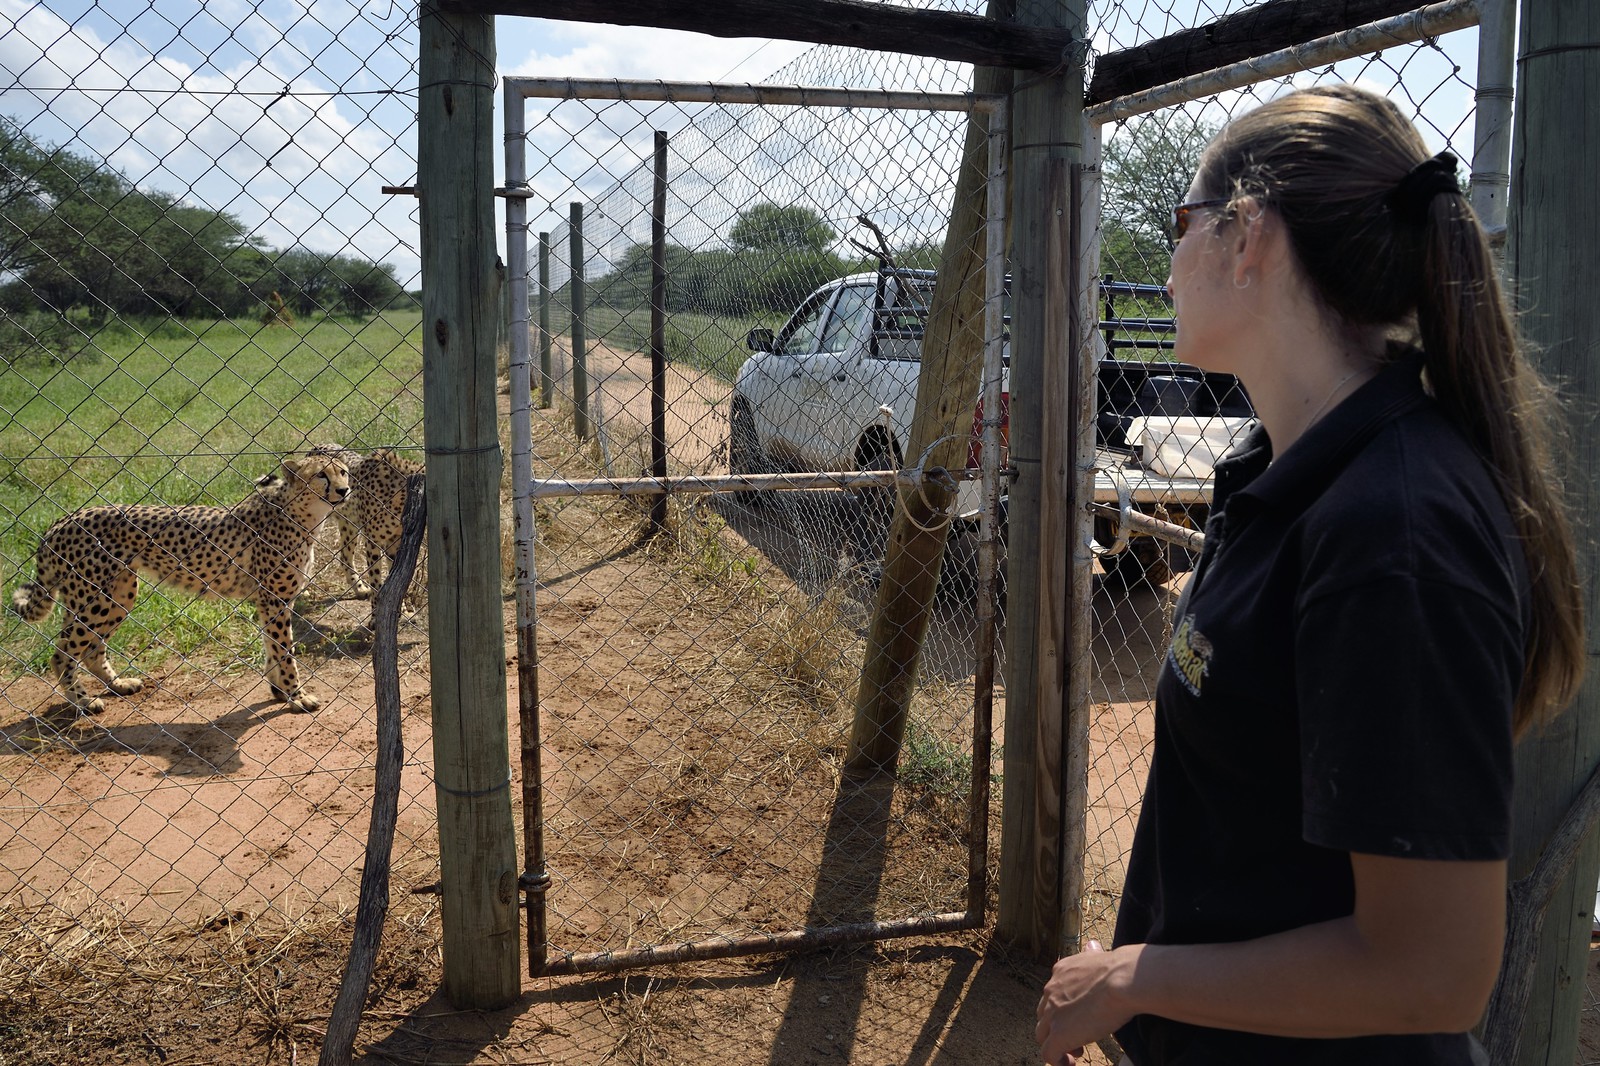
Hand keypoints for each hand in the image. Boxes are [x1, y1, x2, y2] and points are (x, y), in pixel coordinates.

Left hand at [1034, 940, 1135, 1064]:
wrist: (1121, 979)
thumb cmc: (1118, 969)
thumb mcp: (1098, 956)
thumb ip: (1091, 955)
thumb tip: (1091, 945)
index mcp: (1060, 972)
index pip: (1052, 995)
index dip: (1064, 1010)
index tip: (1081, 1017)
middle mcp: (1051, 991)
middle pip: (1043, 1016)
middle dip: (1058, 1028)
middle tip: (1080, 1036)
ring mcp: (1053, 1014)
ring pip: (1043, 1036)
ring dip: (1057, 1045)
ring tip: (1077, 1051)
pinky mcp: (1059, 1034)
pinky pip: (1049, 1054)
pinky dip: (1057, 1061)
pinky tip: (1070, 1063)